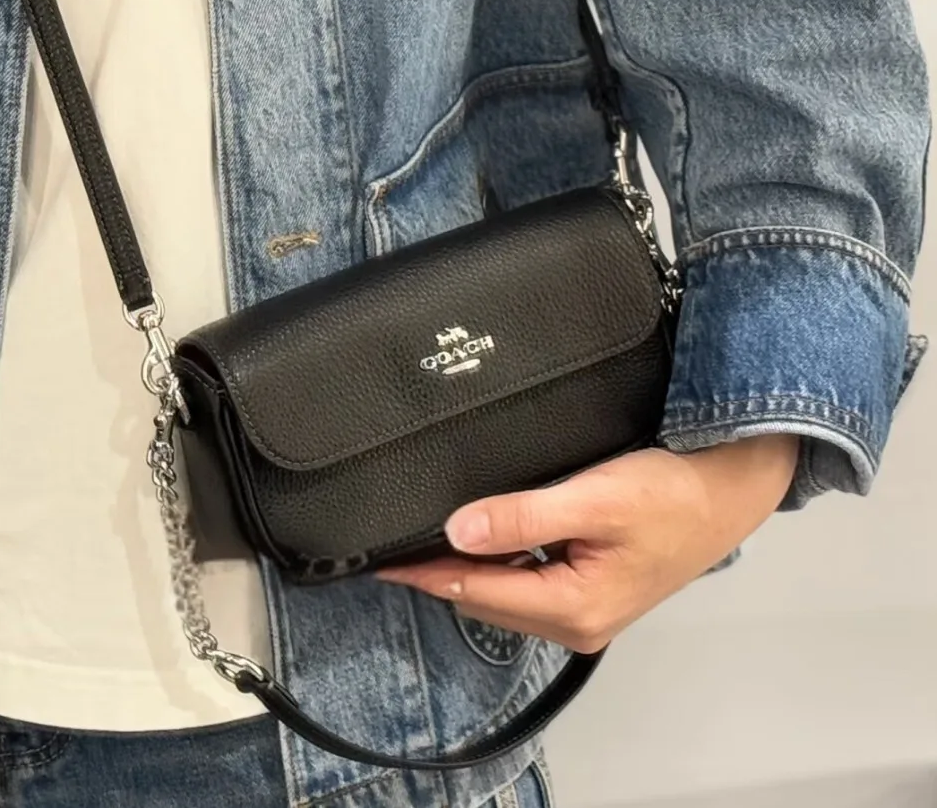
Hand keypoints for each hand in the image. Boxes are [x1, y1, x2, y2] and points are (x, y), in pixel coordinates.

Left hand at [376, 435, 799, 654]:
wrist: (730, 489)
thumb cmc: (672, 493)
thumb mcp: (594, 498)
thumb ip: (523, 516)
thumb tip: (457, 530)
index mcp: (574, 607)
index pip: (477, 592)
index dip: (423, 572)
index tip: (378, 559)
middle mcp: (577, 620)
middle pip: (487, 599)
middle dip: (438, 574)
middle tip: (389, 545)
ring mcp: (587, 608)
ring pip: (506, 593)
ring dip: (467, 569)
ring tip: (420, 539)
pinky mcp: (594, 587)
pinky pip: (528, 581)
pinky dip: (498, 564)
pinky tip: (481, 537)